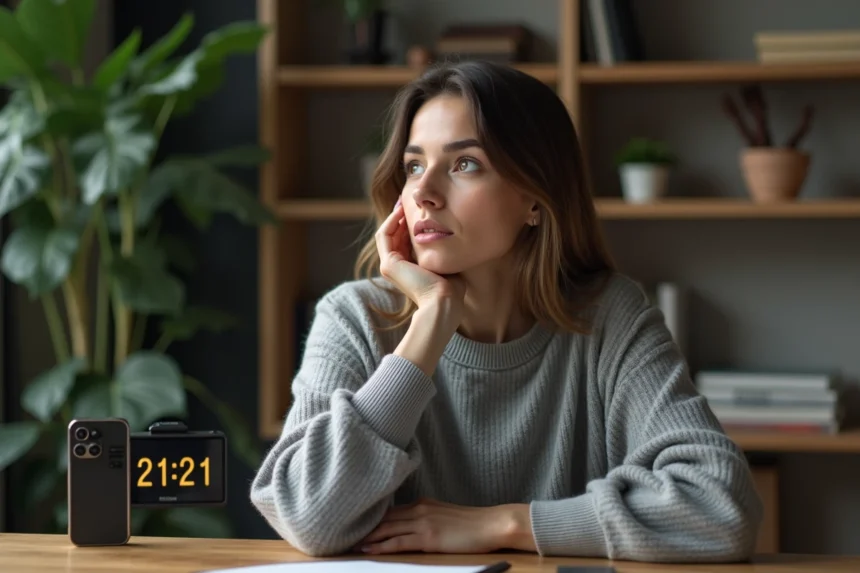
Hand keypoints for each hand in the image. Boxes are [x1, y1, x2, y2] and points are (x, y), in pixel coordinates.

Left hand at [355, 497, 528, 554]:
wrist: (491, 524)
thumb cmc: (472, 523)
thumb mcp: (444, 514)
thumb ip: (425, 516)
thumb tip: (408, 525)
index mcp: (422, 503)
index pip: (390, 511)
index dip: (371, 518)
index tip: (354, 523)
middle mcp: (419, 509)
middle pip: (383, 519)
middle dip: (363, 527)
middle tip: (342, 533)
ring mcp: (423, 522)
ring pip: (386, 529)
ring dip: (367, 537)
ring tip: (349, 543)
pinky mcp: (428, 537)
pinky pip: (398, 542)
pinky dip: (381, 546)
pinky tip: (368, 549)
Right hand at [376, 199, 465, 312]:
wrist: (444, 301)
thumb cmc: (452, 287)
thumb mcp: (446, 263)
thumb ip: (442, 251)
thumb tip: (452, 237)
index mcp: (408, 269)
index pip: (403, 240)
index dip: (408, 223)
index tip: (418, 209)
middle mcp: (396, 268)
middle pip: (394, 235)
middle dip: (400, 216)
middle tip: (407, 200)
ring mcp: (389, 267)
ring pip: (387, 234)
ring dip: (394, 216)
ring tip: (404, 202)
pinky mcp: (388, 264)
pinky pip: (385, 236)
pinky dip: (391, 222)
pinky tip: (401, 211)